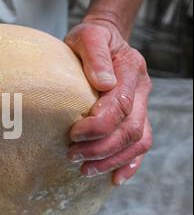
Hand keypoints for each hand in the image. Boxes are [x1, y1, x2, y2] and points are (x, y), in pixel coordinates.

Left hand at [64, 19, 152, 185]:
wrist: (105, 39)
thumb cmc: (90, 39)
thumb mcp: (87, 36)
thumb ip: (95, 55)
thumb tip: (103, 83)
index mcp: (131, 70)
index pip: (121, 105)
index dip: (99, 125)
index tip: (74, 134)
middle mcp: (142, 90)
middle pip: (130, 129)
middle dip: (102, 148)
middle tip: (72, 156)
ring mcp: (142, 105)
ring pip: (138, 141)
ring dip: (112, 160)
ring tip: (85, 170)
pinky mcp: (136, 116)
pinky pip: (141, 144)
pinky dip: (130, 163)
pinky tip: (115, 178)